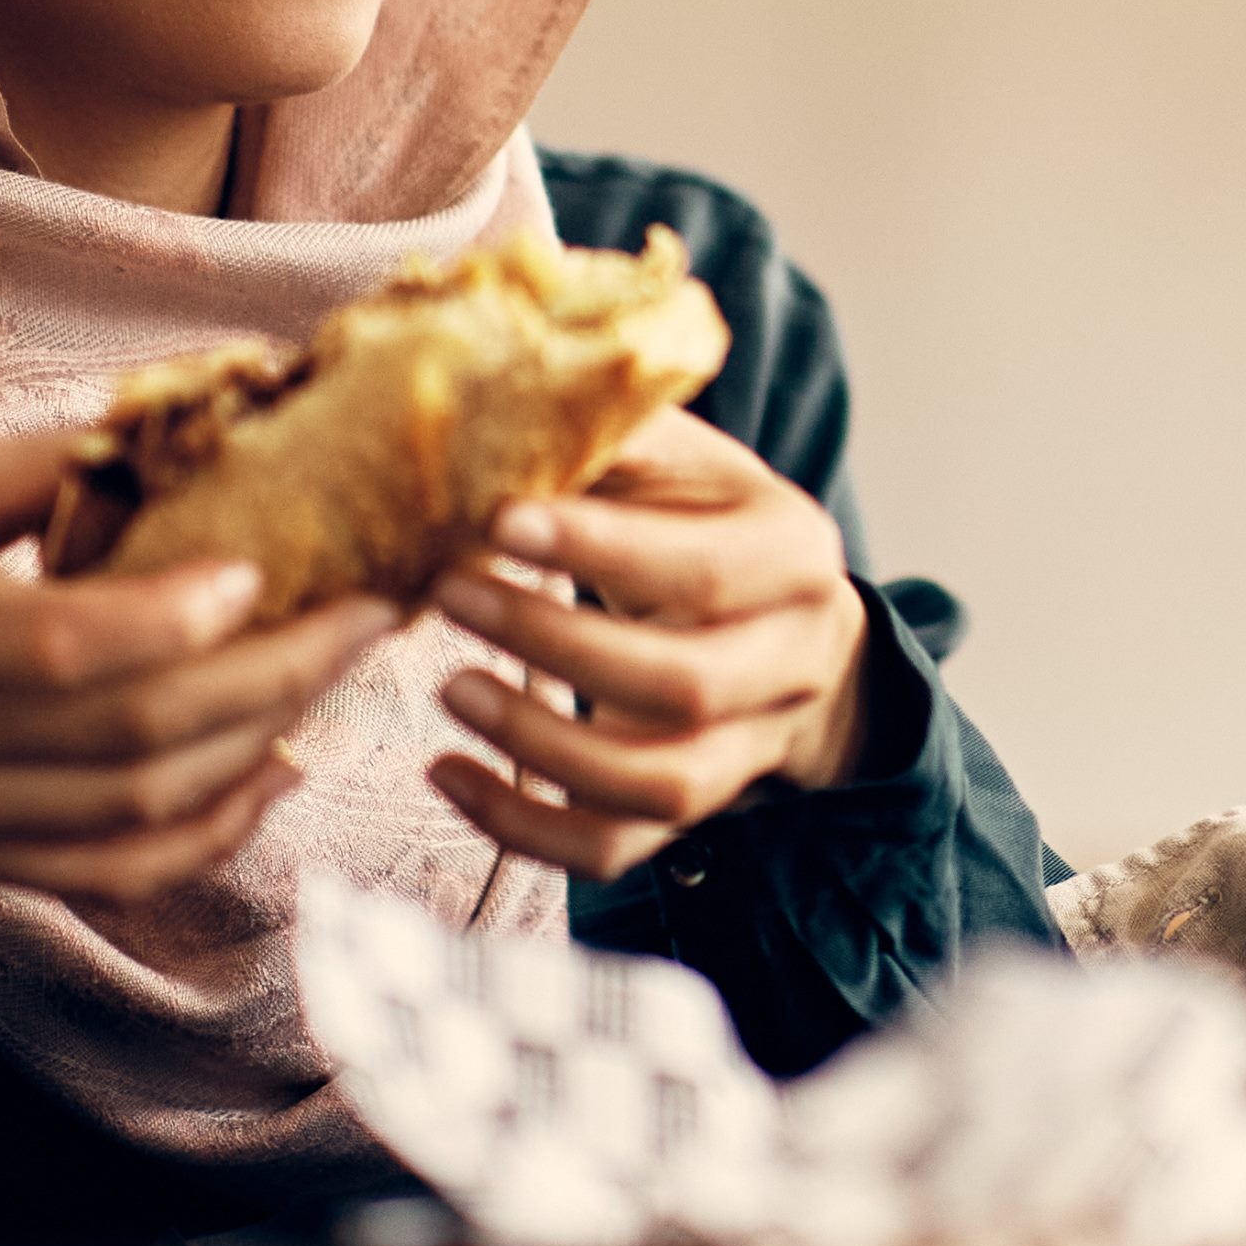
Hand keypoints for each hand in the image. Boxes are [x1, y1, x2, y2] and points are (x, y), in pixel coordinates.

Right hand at [0, 423, 395, 908]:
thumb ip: (36, 465)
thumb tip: (183, 420)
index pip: (56, 647)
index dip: (173, 619)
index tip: (260, 570)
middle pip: (131, 741)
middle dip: (276, 678)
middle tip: (371, 610)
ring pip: (136, 815)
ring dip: (262, 746)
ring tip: (336, 672)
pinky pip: (111, 875)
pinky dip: (211, 833)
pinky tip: (275, 769)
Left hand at [424, 406, 876, 879]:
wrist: (788, 622)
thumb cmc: (706, 521)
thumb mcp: (685, 461)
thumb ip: (611, 435)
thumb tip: (486, 397)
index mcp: (796, 555)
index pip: (707, 569)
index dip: (601, 551)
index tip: (498, 517)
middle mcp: (793, 661)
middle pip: (685, 686)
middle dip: (556, 647)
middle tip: (448, 591)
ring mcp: (751, 749)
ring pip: (660, 786)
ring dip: (541, 746)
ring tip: (448, 688)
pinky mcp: (697, 809)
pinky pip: (618, 848)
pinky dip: (527, 829)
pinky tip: (448, 777)